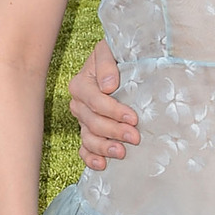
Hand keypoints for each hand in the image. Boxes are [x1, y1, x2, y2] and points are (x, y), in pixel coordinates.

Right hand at [68, 39, 138, 171]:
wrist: (118, 64)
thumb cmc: (116, 55)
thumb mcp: (110, 50)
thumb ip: (107, 63)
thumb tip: (108, 86)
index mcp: (81, 84)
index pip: (95, 101)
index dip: (113, 111)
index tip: (133, 117)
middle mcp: (79, 104)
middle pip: (92, 122)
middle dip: (114, 131)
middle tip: (135, 137)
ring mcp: (83, 120)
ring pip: (88, 138)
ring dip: (104, 147)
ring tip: (122, 153)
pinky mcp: (89, 132)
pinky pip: (84, 148)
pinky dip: (91, 158)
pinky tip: (102, 165)